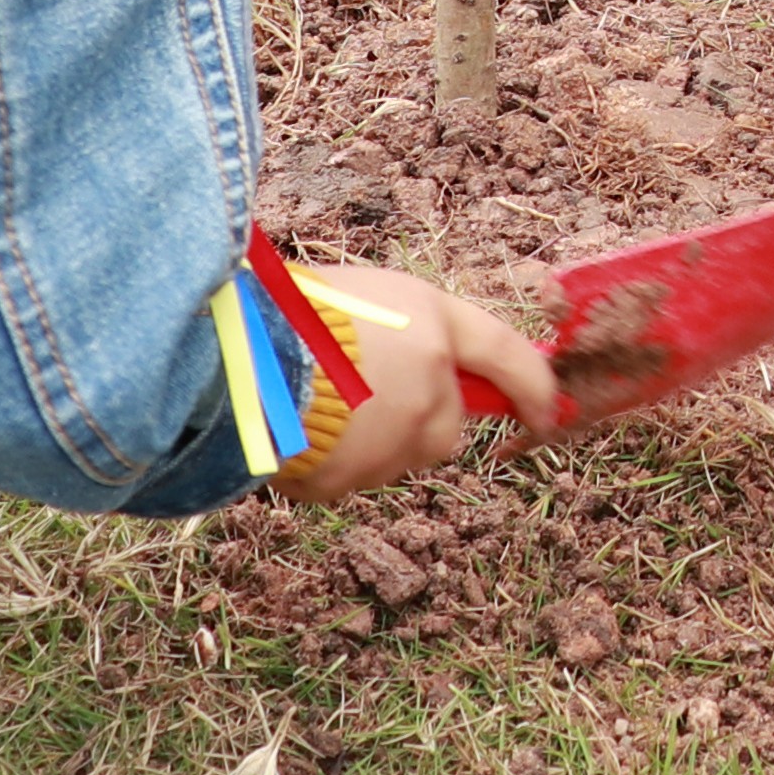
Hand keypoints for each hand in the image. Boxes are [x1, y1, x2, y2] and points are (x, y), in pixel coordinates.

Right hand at [264, 261, 558, 496]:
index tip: (544, 411)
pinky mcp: (353, 477)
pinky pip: (348, 479)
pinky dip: (327, 465)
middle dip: (418, 422)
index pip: (507, 356)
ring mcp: (393, 437)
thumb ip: (400, 334)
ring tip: (308, 405)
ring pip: (397, 456)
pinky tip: (288, 431)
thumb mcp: (356, 295)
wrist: (228, 354)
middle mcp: (429, 384)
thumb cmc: (283, 306)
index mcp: (431, 323)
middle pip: (448, 426)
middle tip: (361, 397)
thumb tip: (409, 363)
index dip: (532, 387)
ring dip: (368, 444)